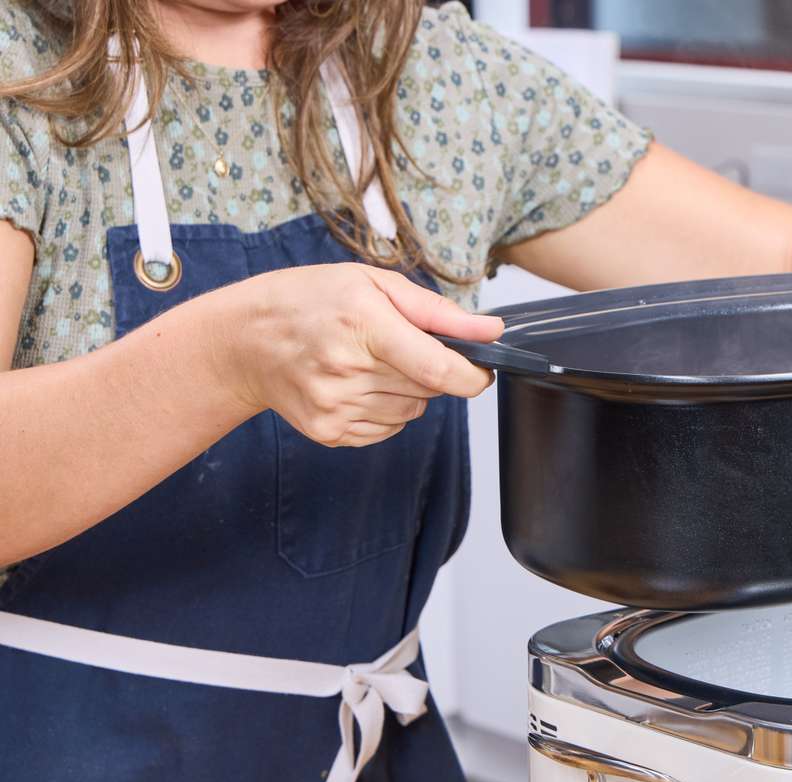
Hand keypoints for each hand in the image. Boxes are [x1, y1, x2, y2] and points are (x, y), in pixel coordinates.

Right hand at [213, 263, 498, 446]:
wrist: (244, 340)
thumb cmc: (309, 302)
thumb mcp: (372, 283)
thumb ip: (437, 311)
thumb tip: (491, 330)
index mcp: (363, 325)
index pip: (439, 370)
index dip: (472, 376)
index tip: (481, 370)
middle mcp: (348, 370)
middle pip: (429, 390)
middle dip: (429, 370)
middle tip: (396, 346)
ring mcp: (336, 406)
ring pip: (412, 412)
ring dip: (406, 390)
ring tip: (368, 362)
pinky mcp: (329, 432)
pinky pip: (387, 429)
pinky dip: (384, 409)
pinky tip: (355, 384)